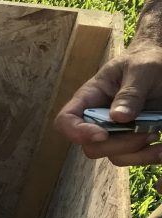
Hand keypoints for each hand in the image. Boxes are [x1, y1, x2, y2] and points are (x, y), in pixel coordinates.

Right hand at [54, 39, 161, 165]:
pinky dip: (148, 156)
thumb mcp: (142, 69)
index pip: (66, 121)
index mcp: (90, 98)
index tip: (102, 135)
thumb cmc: (147, 60)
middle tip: (146, 132)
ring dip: (137, 153)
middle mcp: (97, 119)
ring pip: (114, 156)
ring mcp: (115, 132)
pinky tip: (161, 148)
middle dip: (118, 145)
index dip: (77, 132)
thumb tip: (117, 117)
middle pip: (92, 146)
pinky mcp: (132, 139)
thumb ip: (130, 92)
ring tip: (157, 135)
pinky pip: (133, 157)